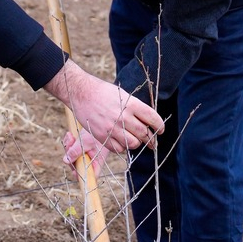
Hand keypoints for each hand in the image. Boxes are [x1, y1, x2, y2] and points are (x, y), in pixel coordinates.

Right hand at [44, 60, 162, 153]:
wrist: (82, 93)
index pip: (153, 119)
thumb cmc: (104, 93)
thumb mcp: (124, 95)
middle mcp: (123, 117)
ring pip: (133, 143)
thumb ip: (136, 109)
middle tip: (151, 141)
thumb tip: (149, 123)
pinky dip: (123, 147)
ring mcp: (112, 128)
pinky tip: (122, 142)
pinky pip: (118, 148)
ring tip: (135, 140)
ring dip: (136, 143)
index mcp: (131, 104)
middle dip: (150, 139)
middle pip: (144, 133)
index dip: (159, 126)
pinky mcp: (102, 136)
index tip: (160, 130)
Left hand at [62, 128, 111, 171]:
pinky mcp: (80, 151)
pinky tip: (70, 135)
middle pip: (76, 167)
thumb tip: (66, 161)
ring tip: (70, 136)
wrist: (98, 125)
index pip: (88, 177)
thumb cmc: (96, 134)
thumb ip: (76, 151)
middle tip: (71, 142)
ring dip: (68, 146)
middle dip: (70, 154)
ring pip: (71, 158)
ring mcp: (84, 157)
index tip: (73, 171)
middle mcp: (90, 163)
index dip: (80, 176)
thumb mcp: (86, 142)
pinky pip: (70, 151)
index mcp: (96, 164)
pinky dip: (69, 143)